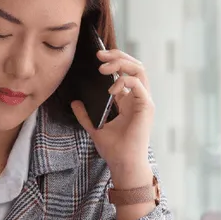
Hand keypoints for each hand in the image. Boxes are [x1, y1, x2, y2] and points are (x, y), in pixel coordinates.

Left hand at [71, 49, 154, 187]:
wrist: (123, 164)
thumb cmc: (114, 150)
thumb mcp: (95, 128)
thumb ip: (85, 115)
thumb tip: (74, 102)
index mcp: (129, 101)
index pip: (126, 72)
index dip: (113, 62)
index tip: (96, 59)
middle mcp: (139, 98)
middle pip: (134, 65)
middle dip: (117, 56)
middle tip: (99, 55)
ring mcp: (144, 101)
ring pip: (139, 69)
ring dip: (121, 63)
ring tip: (103, 67)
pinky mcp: (146, 106)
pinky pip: (137, 84)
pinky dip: (123, 81)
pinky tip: (110, 90)